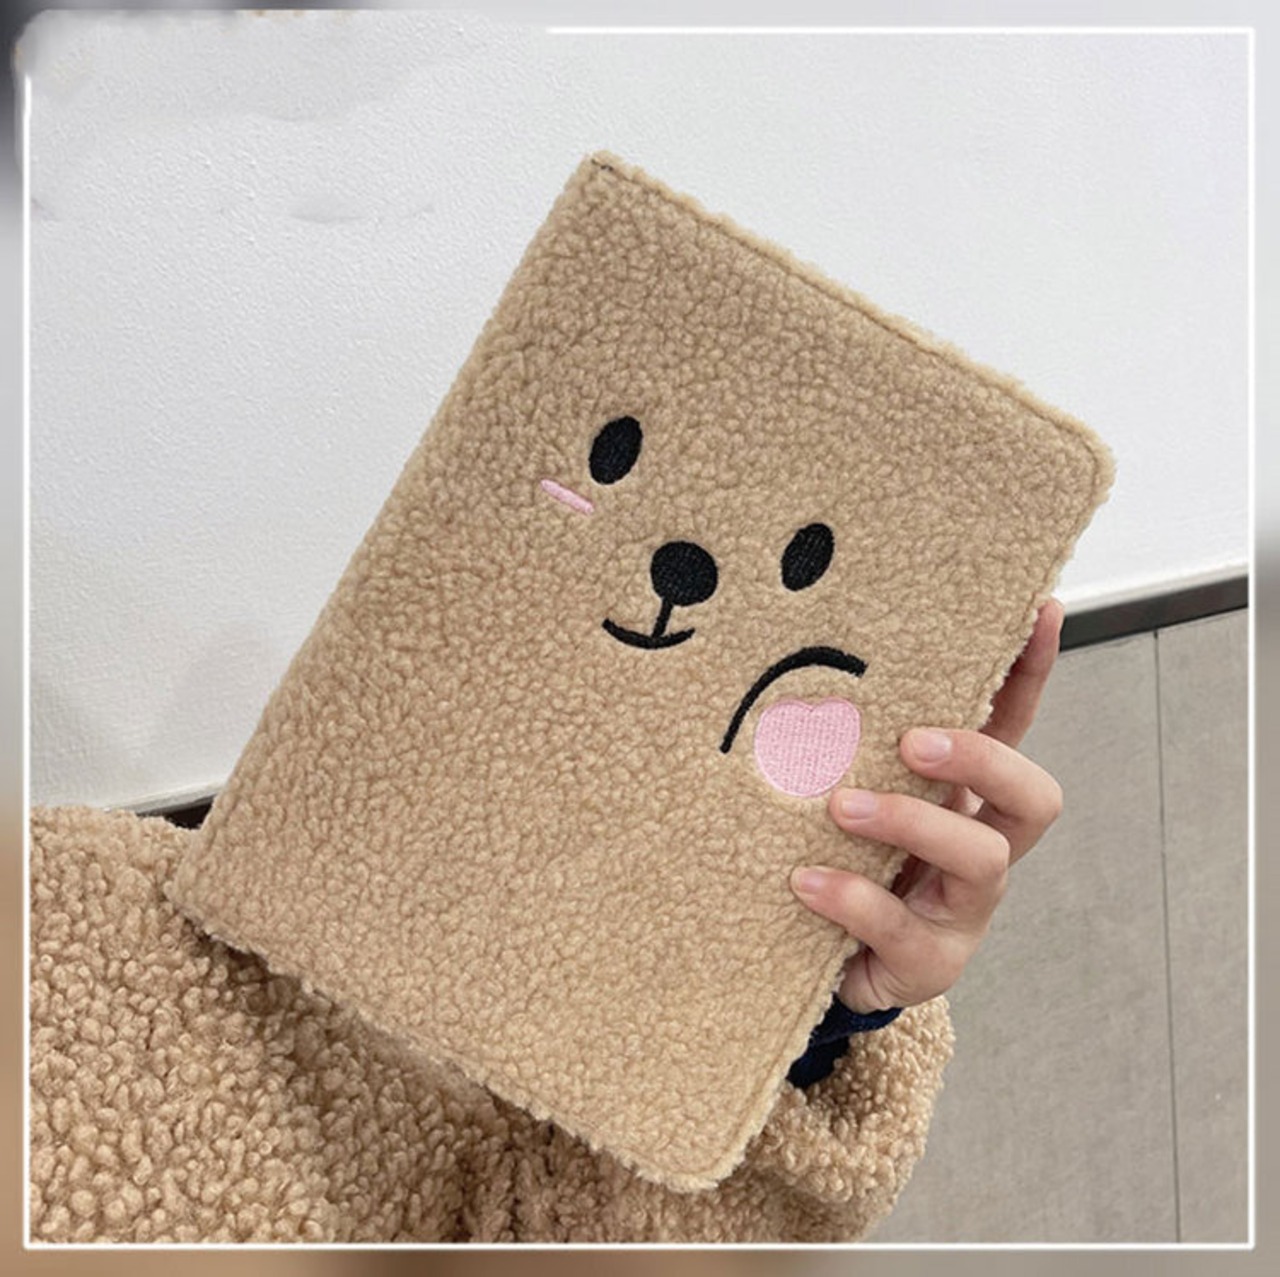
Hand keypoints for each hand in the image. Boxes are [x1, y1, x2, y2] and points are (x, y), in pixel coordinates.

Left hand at [789, 598, 1065, 1012]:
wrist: (827, 961)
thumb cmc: (851, 861)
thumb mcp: (856, 791)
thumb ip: (852, 746)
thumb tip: (812, 670)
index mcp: (966, 797)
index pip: (1013, 725)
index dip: (1032, 671)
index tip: (1039, 608)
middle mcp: (981, 847)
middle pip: (1032, 798)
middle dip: (981, 762)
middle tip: (913, 742)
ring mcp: (963, 909)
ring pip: (982, 859)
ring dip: (913, 823)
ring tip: (842, 807)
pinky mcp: (927, 960)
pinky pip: (901, 929)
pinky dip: (853, 898)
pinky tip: (806, 881)